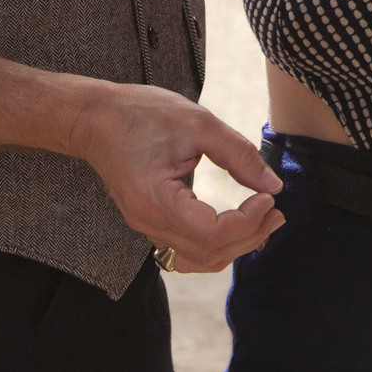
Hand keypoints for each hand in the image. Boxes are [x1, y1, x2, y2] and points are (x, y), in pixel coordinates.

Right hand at [74, 83, 284, 272]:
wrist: (95, 117)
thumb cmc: (141, 114)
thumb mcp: (198, 123)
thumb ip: (238, 154)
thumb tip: (274, 185)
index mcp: (157, 201)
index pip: (214, 233)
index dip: (249, 221)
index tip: (269, 197)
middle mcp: (148, 224)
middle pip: (210, 253)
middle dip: (251, 236)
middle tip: (276, 212)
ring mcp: (146, 227)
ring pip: (200, 258)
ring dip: (236, 245)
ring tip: (264, 220)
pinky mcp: (149, 222)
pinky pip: (188, 249)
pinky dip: (217, 243)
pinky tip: (236, 224)